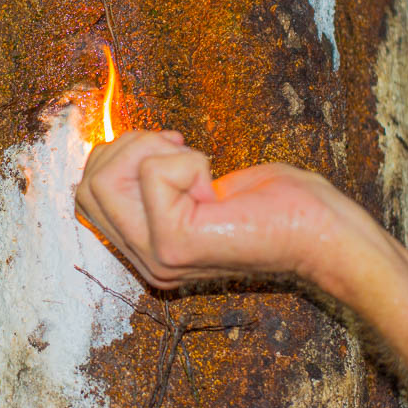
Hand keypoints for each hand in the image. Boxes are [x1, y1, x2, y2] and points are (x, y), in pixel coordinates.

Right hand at [75, 130, 350, 288]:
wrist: (323, 233)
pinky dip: (188, 159)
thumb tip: (110, 146)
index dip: (118, 155)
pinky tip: (217, 187)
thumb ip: (146, 178)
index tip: (169, 148)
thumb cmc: (275, 202)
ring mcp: (155, 257)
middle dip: (130, 146)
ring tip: (198, 167)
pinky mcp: (174, 243)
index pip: (84, 194)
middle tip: (181, 152)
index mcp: (144, 250)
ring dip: (155, 150)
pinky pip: (153, 171)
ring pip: (105, 178)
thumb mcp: (193, 185)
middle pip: (87, 184)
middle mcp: (143, 260)